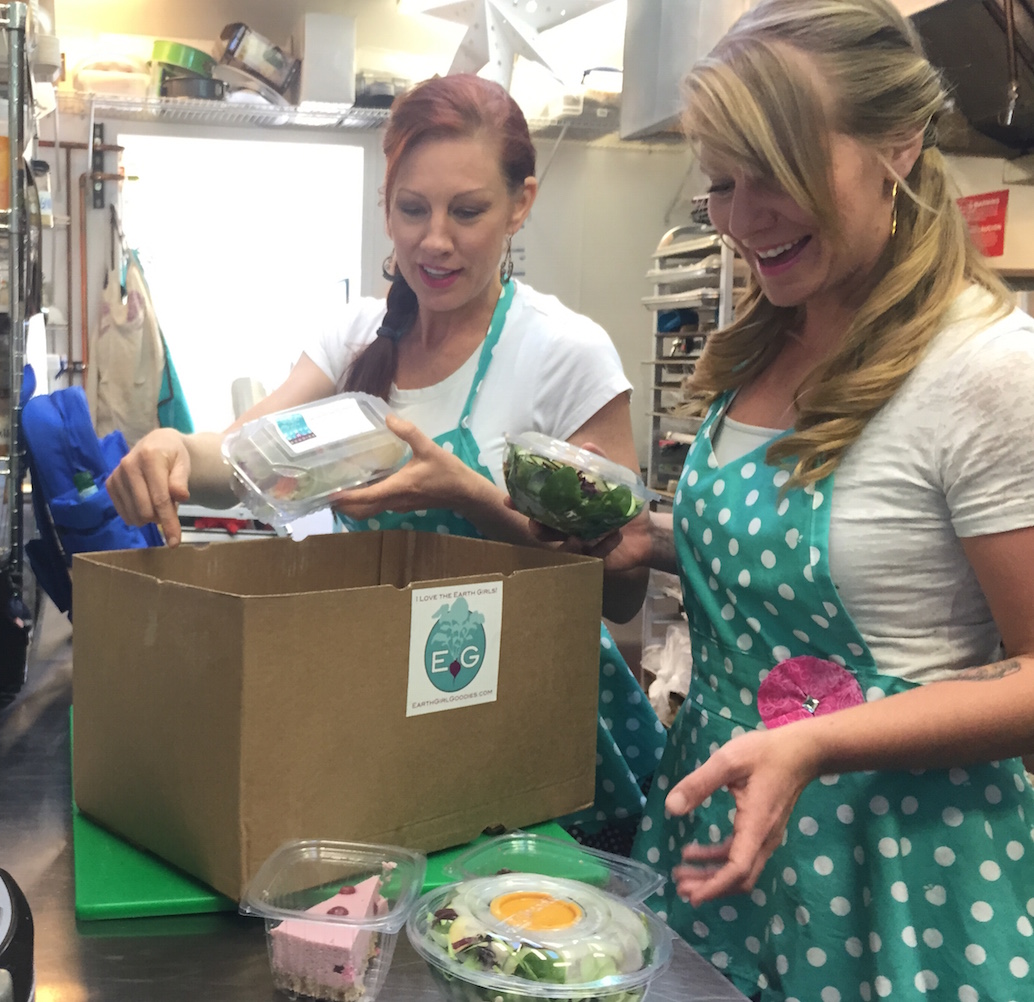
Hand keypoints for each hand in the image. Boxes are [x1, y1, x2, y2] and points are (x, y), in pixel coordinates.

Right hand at [106, 428, 191, 545]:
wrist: (156, 443)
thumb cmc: (173, 456)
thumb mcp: (184, 464)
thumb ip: (181, 480)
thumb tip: (181, 496)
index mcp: (149, 458)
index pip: (160, 498)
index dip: (169, 522)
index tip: (175, 542)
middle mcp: (128, 465)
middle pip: (145, 511)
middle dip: (161, 517)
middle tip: (170, 506)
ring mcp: (116, 475)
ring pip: (134, 515)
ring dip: (150, 516)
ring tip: (158, 499)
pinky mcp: (109, 484)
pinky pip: (124, 513)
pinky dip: (138, 515)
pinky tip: (145, 502)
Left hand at [329, 413, 485, 519]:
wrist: (465, 493)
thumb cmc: (447, 472)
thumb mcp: (429, 448)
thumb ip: (409, 432)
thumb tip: (388, 418)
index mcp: (398, 488)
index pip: (366, 497)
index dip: (345, 498)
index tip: (328, 493)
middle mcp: (395, 501)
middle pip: (362, 510)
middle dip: (343, 505)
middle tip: (326, 492)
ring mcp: (399, 506)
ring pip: (370, 510)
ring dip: (353, 505)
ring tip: (339, 489)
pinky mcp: (403, 505)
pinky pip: (379, 506)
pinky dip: (366, 501)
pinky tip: (363, 486)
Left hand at [665, 725, 819, 903]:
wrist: (801, 752)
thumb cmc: (765, 754)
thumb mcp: (728, 761)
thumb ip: (699, 783)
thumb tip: (671, 808)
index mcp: (756, 825)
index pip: (738, 868)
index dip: (715, 886)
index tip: (694, 897)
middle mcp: (764, 838)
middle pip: (739, 877)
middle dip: (710, 886)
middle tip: (680, 887)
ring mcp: (766, 837)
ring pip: (740, 870)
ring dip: (712, 875)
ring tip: (682, 873)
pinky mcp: (763, 831)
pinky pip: (742, 856)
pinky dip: (720, 860)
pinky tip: (697, 853)